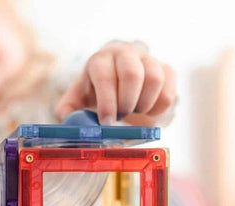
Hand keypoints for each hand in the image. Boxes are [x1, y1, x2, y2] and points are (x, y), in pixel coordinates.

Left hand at [55, 42, 175, 125]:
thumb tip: (66, 119)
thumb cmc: (94, 94)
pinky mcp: (166, 71)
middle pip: (132, 74)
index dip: (107, 103)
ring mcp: (148, 59)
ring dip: (143, 105)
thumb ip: (66, 111)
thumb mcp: (76, 101)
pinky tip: (146, 112)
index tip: (107, 123)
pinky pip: (169, 91)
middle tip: (120, 117)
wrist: (117, 87)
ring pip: (154, 80)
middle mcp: (125, 53)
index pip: (105, 76)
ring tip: (132, 112)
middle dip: (126, 103)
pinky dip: (158, 108)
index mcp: (100, 60)